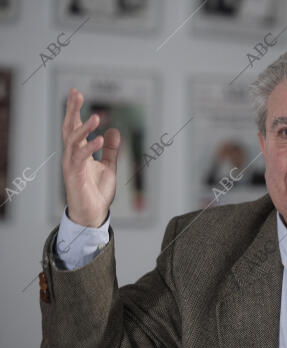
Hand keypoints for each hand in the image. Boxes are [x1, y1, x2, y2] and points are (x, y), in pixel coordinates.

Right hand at [62, 88, 120, 226]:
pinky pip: (80, 158)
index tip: (76, 92)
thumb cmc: (97, 191)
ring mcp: (71, 164)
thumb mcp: (108, 166)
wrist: (93, 213)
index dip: (75, 110)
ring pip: (73, 141)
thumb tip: (113, 131)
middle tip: (75, 93)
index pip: (75, 126)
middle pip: (69, 128)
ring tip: (96, 117)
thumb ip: (110, 150)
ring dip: (84, 128)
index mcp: (79, 151)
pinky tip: (99, 138)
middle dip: (72, 110)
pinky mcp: (74, 175)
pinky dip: (90, 147)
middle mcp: (72, 155)